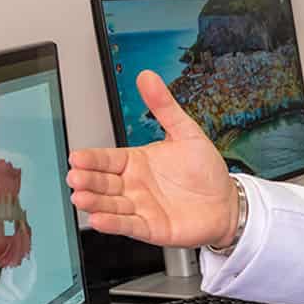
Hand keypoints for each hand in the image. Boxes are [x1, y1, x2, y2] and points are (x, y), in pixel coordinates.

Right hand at [68, 70, 235, 247]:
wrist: (227, 201)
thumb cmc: (206, 170)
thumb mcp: (186, 132)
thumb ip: (164, 107)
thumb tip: (148, 76)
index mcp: (135, 162)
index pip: (106, 159)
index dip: (91, 159)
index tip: (77, 157)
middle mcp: (133, 185)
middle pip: (103, 182)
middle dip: (88, 180)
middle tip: (76, 177)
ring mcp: (140, 207)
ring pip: (110, 204)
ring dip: (95, 202)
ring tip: (81, 198)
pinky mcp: (151, 227)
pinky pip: (128, 225)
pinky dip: (113, 223)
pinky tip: (99, 220)